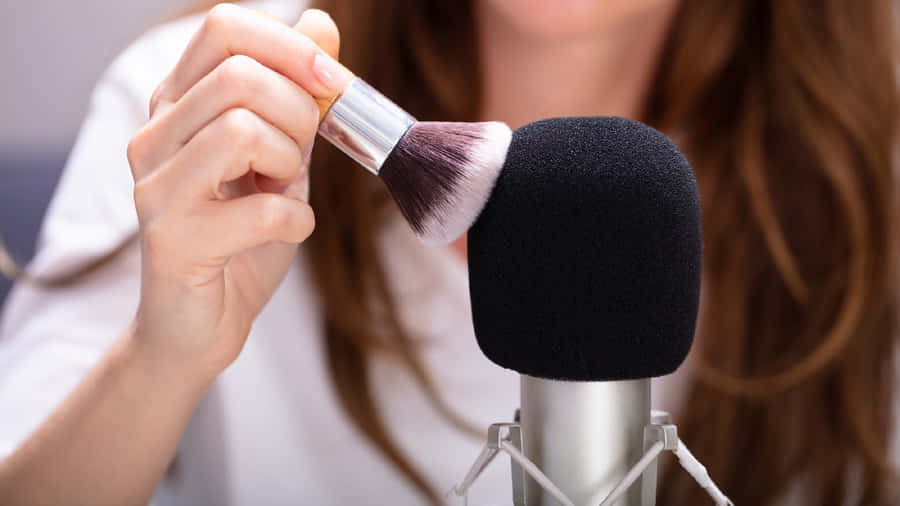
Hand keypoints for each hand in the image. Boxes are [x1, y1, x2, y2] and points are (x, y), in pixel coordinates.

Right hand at [126, 6, 351, 386]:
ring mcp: (156, 187)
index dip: (290, 46)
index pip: (224, 29)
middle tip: (300, 157)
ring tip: (284, 190)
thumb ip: (296, 96)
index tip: (330, 81)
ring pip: (240, 130)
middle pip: (239, 76)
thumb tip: (322, 24)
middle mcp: (155, 136)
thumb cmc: (241, 238)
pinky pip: (261, 208)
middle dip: (299, 114)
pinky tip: (285, 231)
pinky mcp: (172, 239)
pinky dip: (296, 221)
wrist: (199, 326)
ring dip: (290, 164)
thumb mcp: (280, 157)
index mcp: (179, 104)